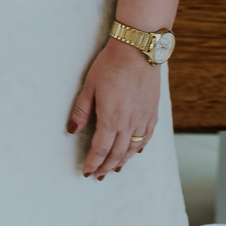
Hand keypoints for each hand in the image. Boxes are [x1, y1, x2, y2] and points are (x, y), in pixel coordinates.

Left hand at [67, 38, 161, 178]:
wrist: (139, 49)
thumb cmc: (111, 64)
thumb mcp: (89, 86)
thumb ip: (81, 111)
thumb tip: (72, 131)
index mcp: (111, 118)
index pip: (100, 150)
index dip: (93, 163)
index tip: (87, 172)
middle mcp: (129, 123)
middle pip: (117, 154)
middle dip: (106, 167)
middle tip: (99, 176)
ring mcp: (143, 118)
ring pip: (133, 148)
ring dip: (123, 161)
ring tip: (115, 168)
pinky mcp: (152, 111)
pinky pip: (147, 136)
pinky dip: (140, 147)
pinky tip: (136, 151)